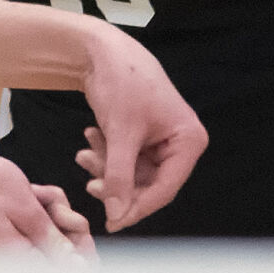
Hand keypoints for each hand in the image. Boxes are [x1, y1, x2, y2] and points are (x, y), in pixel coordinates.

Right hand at [0, 148, 95, 257]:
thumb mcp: (25, 207)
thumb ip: (53, 239)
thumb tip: (77, 266)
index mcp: (19, 261)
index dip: (80, 249)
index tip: (74, 224)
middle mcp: (12, 262)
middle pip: (60, 256)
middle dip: (66, 227)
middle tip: (54, 204)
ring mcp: (8, 249)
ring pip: (49, 238)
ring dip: (53, 214)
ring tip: (38, 194)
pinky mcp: (5, 238)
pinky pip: (33, 230)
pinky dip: (38, 211)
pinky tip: (31, 194)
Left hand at [77, 29, 207, 230]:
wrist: (100, 50)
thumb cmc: (120, 82)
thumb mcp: (119, 134)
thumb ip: (119, 177)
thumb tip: (116, 214)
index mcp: (189, 140)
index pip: (166, 188)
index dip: (138, 207)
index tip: (113, 223)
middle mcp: (180, 141)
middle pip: (148, 183)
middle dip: (116, 182)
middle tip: (90, 184)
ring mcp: (162, 138)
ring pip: (133, 172)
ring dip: (107, 167)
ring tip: (85, 153)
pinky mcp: (144, 134)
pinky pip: (126, 158)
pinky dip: (106, 154)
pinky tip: (90, 138)